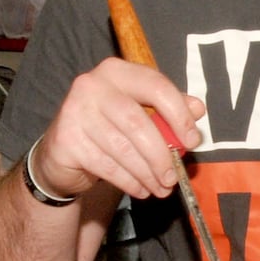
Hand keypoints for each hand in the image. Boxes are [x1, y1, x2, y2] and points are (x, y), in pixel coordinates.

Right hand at [31, 57, 205, 204]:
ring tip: (160, 188)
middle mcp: (92, 85)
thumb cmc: (108, 128)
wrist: (62, 152)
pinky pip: (107, 166)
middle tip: (173, 177)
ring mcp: (75, 111)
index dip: (179, 115)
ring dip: (147, 173)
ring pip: (123, 148)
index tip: (192, 141)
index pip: (156, 87)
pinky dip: (129, 182)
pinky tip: (140, 189)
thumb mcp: (140, 112)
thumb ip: (168, 108)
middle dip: (161, 155)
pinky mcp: (66, 140)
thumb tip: (197, 108)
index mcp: (117, 71)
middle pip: (139, 122)